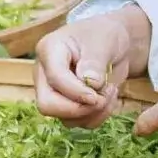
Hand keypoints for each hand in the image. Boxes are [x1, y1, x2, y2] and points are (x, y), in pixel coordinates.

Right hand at [34, 8, 144, 127]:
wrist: (112, 43)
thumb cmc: (103, 35)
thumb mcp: (103, 41)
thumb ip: (95, 61)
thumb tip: (90, 83)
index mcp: (48, 51)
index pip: (55, 79)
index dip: (76, 92)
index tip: (97, 95)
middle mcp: (45, 74)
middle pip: (47, 105)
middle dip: (78, 109)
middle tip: (102, 99)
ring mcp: (54, 92)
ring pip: (64, 118)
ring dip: (93, 113)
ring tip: (110, 92)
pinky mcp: (67, 105)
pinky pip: (79, 122)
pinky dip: (97, 116)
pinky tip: (108, 98)